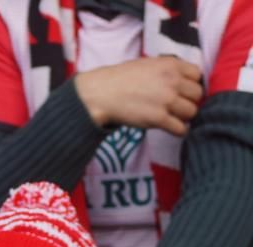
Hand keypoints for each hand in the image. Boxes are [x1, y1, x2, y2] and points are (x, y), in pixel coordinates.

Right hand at [75, 56, 202, 133]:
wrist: (100, 94)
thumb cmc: (119, 79)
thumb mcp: (147, 64)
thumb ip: (167, 70)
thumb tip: (181, 79)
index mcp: (171, 65)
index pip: (197, 75)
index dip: (190, 84)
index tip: (182, 91)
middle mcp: (173, 81)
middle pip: (197, 94)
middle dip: (188, 101)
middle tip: (177, 106)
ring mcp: (167, 100)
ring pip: (192, 112)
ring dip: (184, 116)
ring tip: (173, 118)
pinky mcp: (159, 119)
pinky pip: (181, 128)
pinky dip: (180, 131)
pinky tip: (173, 129)